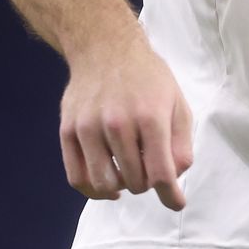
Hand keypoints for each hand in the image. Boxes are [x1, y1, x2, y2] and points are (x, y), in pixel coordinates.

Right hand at [59, 30, 192, 210]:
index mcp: (150, 115)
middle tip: (149, 167)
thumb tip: (175, 177)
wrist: (105, 46)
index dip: (171, 195)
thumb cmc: (147, 76)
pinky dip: (93, 189)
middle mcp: (118, 123)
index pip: (161, 172)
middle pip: (135, 181)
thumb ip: (181, 141)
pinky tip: (107, 184)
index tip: (176, 202)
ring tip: (129, 172)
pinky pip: (77, 178)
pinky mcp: (68, 130)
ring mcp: (89, 127)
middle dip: (147, 182)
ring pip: (105, 184)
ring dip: (121, 186)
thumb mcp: (176, 100)